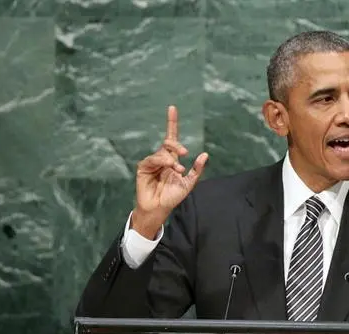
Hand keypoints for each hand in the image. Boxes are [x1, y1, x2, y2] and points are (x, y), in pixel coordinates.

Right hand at [132, 105, 207, 238]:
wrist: (159, 209)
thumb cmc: (172, 197)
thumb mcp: (189, 183)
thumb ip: (197, 170)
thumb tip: (205, 154)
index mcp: (172, 160)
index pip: (171, 138)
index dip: (172, 123)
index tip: (172, 108)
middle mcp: (161, 158)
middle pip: (168, 142)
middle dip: (176, 144)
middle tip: (185, 153)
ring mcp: (152, 162)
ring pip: (162, 152)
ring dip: (171, 160)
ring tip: (178, 170)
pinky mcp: (143, 168)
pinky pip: (153, 159)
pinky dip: (162, 162)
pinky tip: (169, 168)